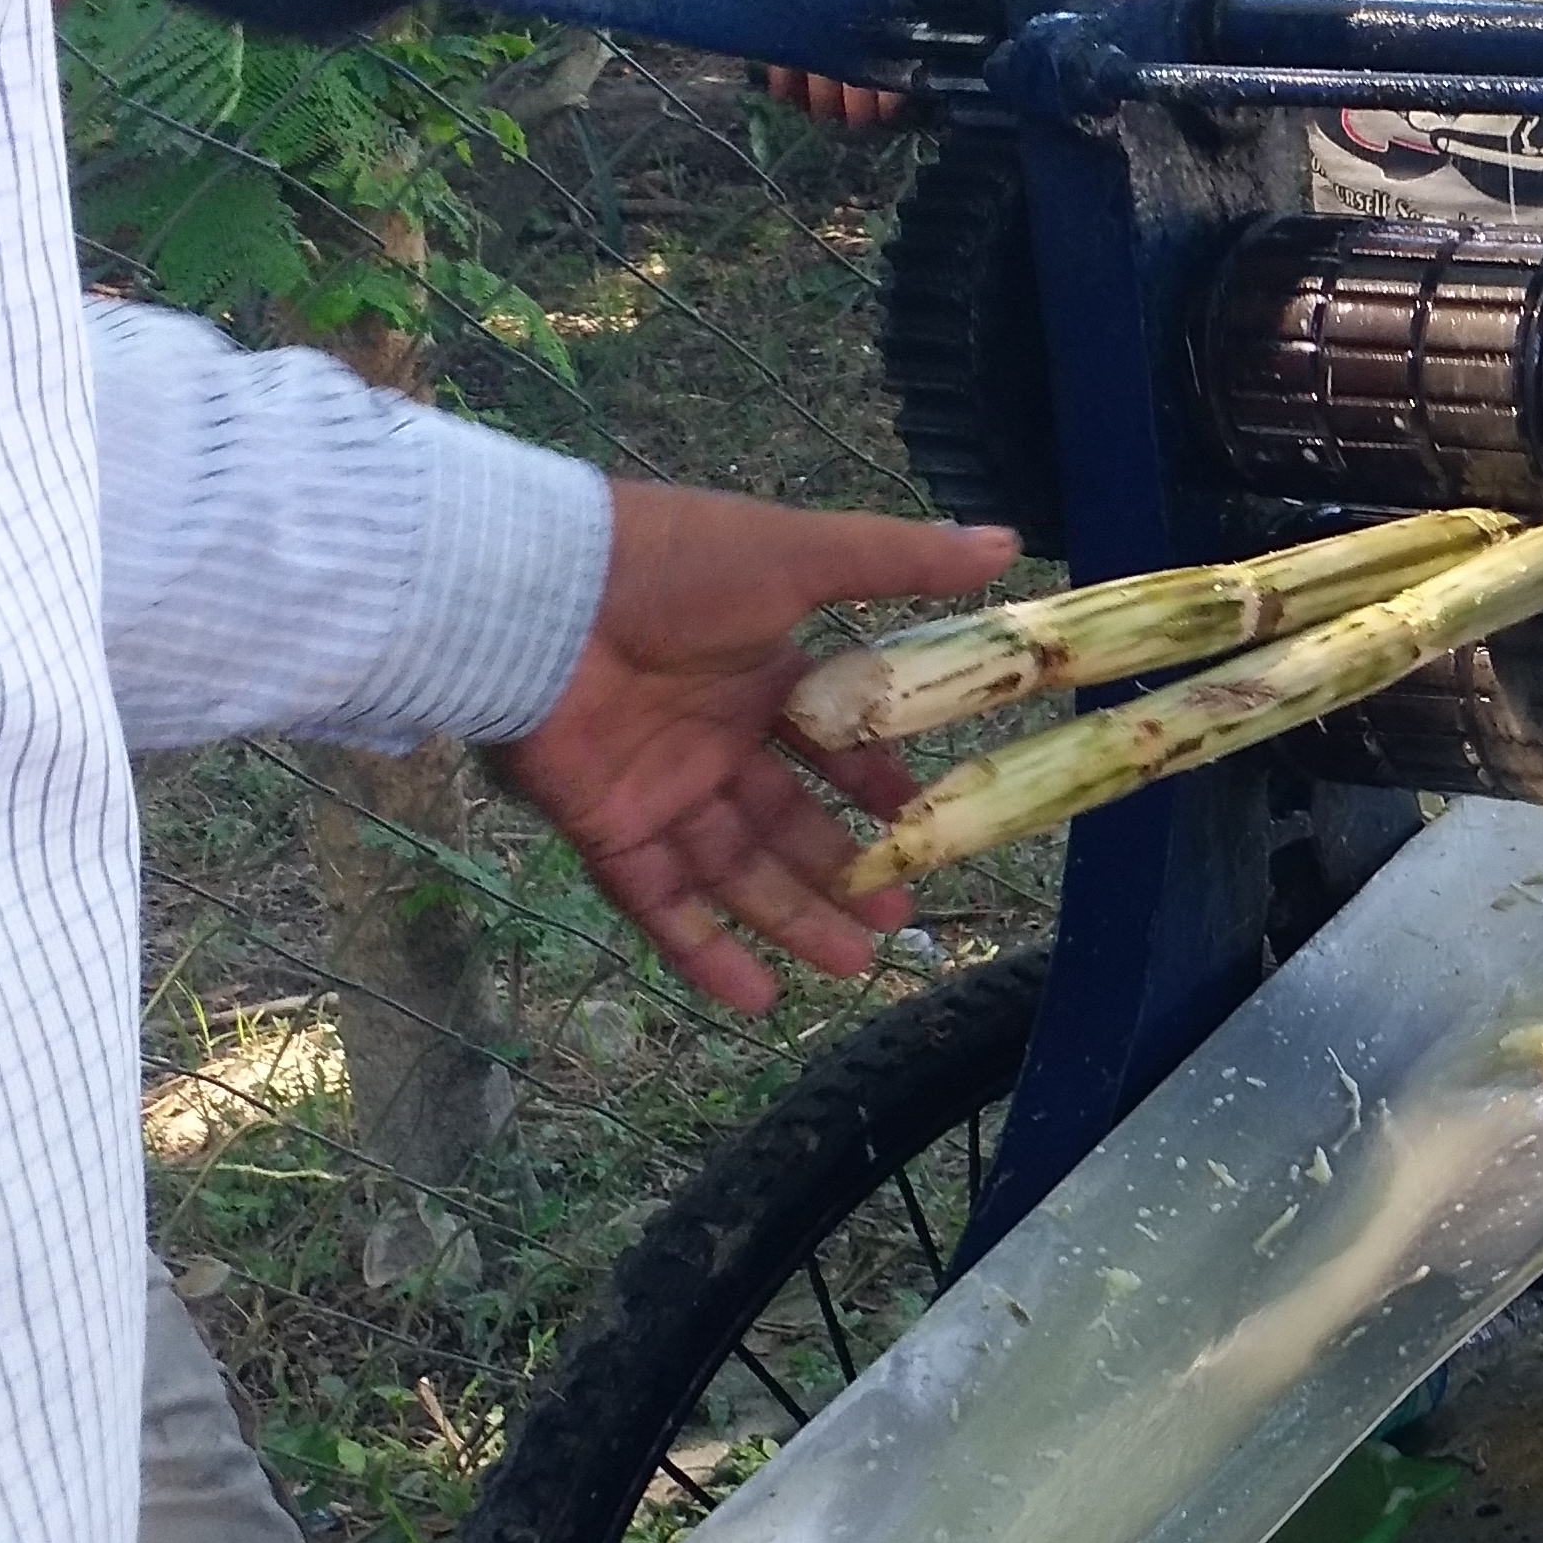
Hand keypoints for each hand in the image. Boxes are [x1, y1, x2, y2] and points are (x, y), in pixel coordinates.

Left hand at [493, 481, 1016, 1013]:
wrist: (535, 593)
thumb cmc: (669, 565)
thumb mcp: (799, 556)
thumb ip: (901, 560)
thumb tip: (1007, 544)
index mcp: (756, 676)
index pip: (827, 746)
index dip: (871, 788)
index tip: (918, 825)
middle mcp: (709, 738)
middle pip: (784, 822)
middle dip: (840, 871)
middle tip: (896, 917)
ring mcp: (657, 787)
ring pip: (734, 871)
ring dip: (791, 919)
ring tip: (852, 966)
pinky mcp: (604, 826)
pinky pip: (659, 902)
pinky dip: (703, 951)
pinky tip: (758, 997)